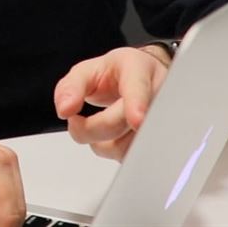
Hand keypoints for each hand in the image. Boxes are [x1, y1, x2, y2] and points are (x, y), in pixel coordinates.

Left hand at [54, 46, 170, 159]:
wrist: (141, 80)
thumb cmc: (116, 75)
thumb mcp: (87, 71)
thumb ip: (70, 87)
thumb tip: (65, 109)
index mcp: (138, 70)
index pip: (138, 88)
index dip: (137, 104)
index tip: (137, 119)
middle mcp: (157, 95)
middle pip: (124, 123)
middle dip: (91, 127)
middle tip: (77, 120)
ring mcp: (163, 121)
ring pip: (128, 146)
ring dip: (102, 143)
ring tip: (99, 122)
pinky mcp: (158, 143)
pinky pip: (132, 157)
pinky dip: (114, 150)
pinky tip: (115, 134)